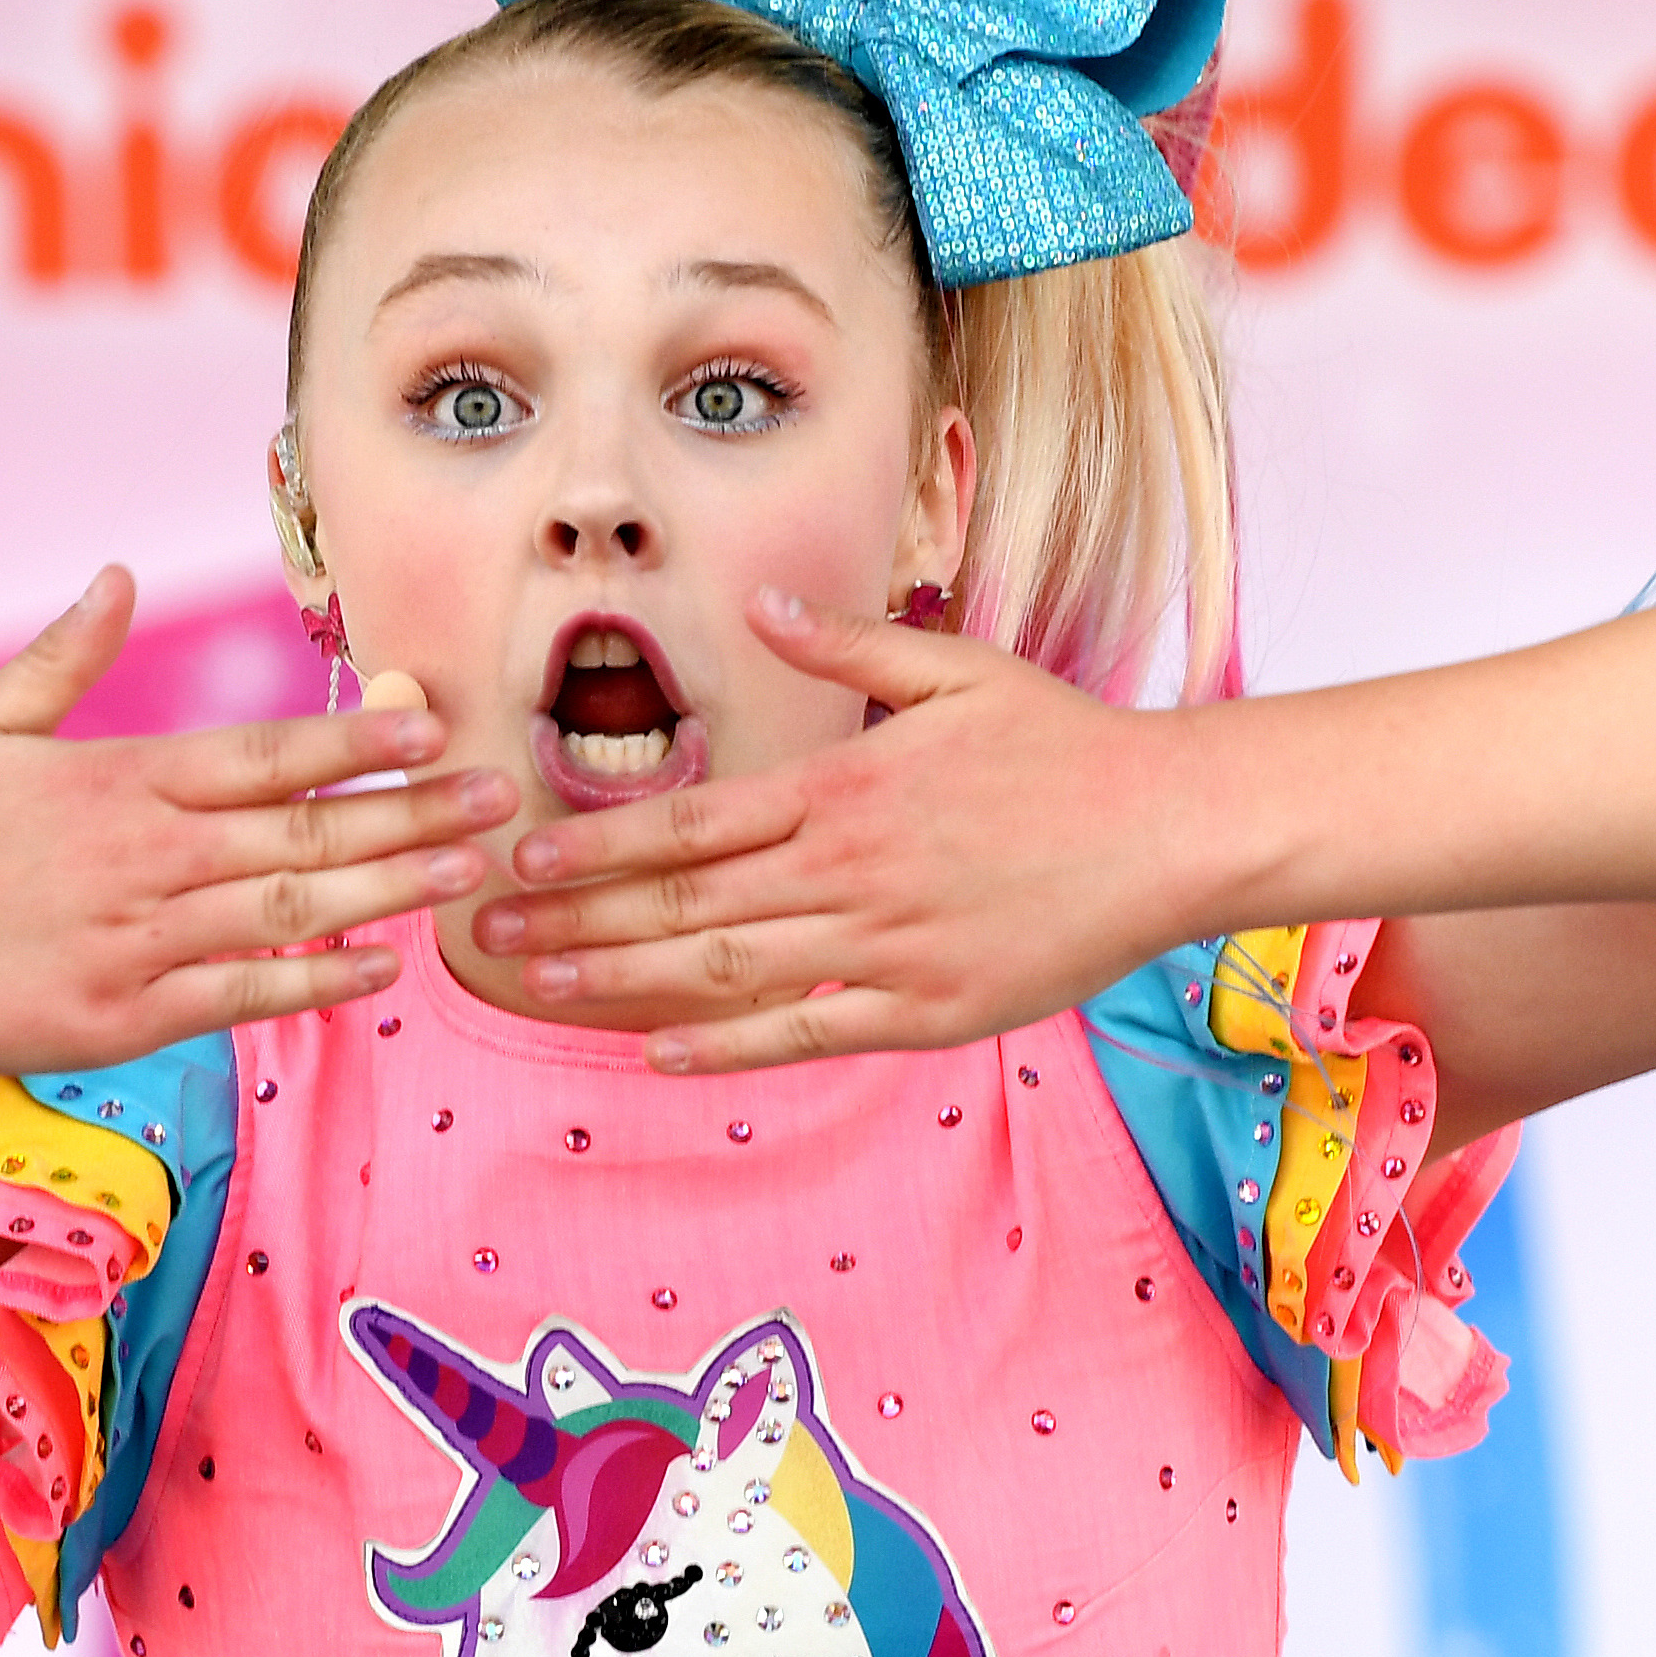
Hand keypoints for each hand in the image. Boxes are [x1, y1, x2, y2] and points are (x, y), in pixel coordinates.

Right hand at [0, 567, 511, 1072]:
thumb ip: (63, 657)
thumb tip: (119, 574)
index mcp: (119, 781)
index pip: (266, 753)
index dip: (360, 742)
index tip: (435, 725)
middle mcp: (142, 856)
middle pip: (304, 831)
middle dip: (413, 812)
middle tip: (501, 798)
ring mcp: (136, 941)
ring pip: (290, 911)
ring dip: (392, 891)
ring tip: (472, 872)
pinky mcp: (122, 1019)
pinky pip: (244, 994)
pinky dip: (318, 981)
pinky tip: (384, 968)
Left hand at [468, 586, 1202, 1072]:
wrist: (1170, 830)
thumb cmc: (1065, 745)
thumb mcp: (954, 669)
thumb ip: (845, 643)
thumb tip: (760, 604)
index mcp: (842, 788)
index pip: (687, 821)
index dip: (594, 842)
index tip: (519, 853)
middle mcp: (846, 871)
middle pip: (682, 902)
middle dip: (573, 917)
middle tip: (485, 931)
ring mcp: (883, 947)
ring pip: (726, 969)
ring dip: (622, 981)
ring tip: (540, 984)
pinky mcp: (924, 1010)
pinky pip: (805, 1033)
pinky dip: (728, 1046)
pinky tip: (658, 1052)